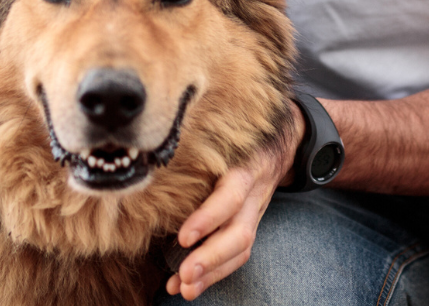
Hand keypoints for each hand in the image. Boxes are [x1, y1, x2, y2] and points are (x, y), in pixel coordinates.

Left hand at [166, 100, 303, 299]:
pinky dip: (215, 273)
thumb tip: (149, 161)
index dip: (209, 218)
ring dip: (212, 273)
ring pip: (241, 248)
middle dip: (211, 258)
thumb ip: (196, 148)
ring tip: (184, 289)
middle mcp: (252, 195)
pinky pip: (239, 255)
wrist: (279, 144)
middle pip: (240, 233)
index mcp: (243, 170)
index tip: (183, 238)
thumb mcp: (223, 139)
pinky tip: (191, 286)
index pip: (230, 197)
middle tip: (184, 276)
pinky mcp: (251, 225)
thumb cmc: (238, 141)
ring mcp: (254, 213)